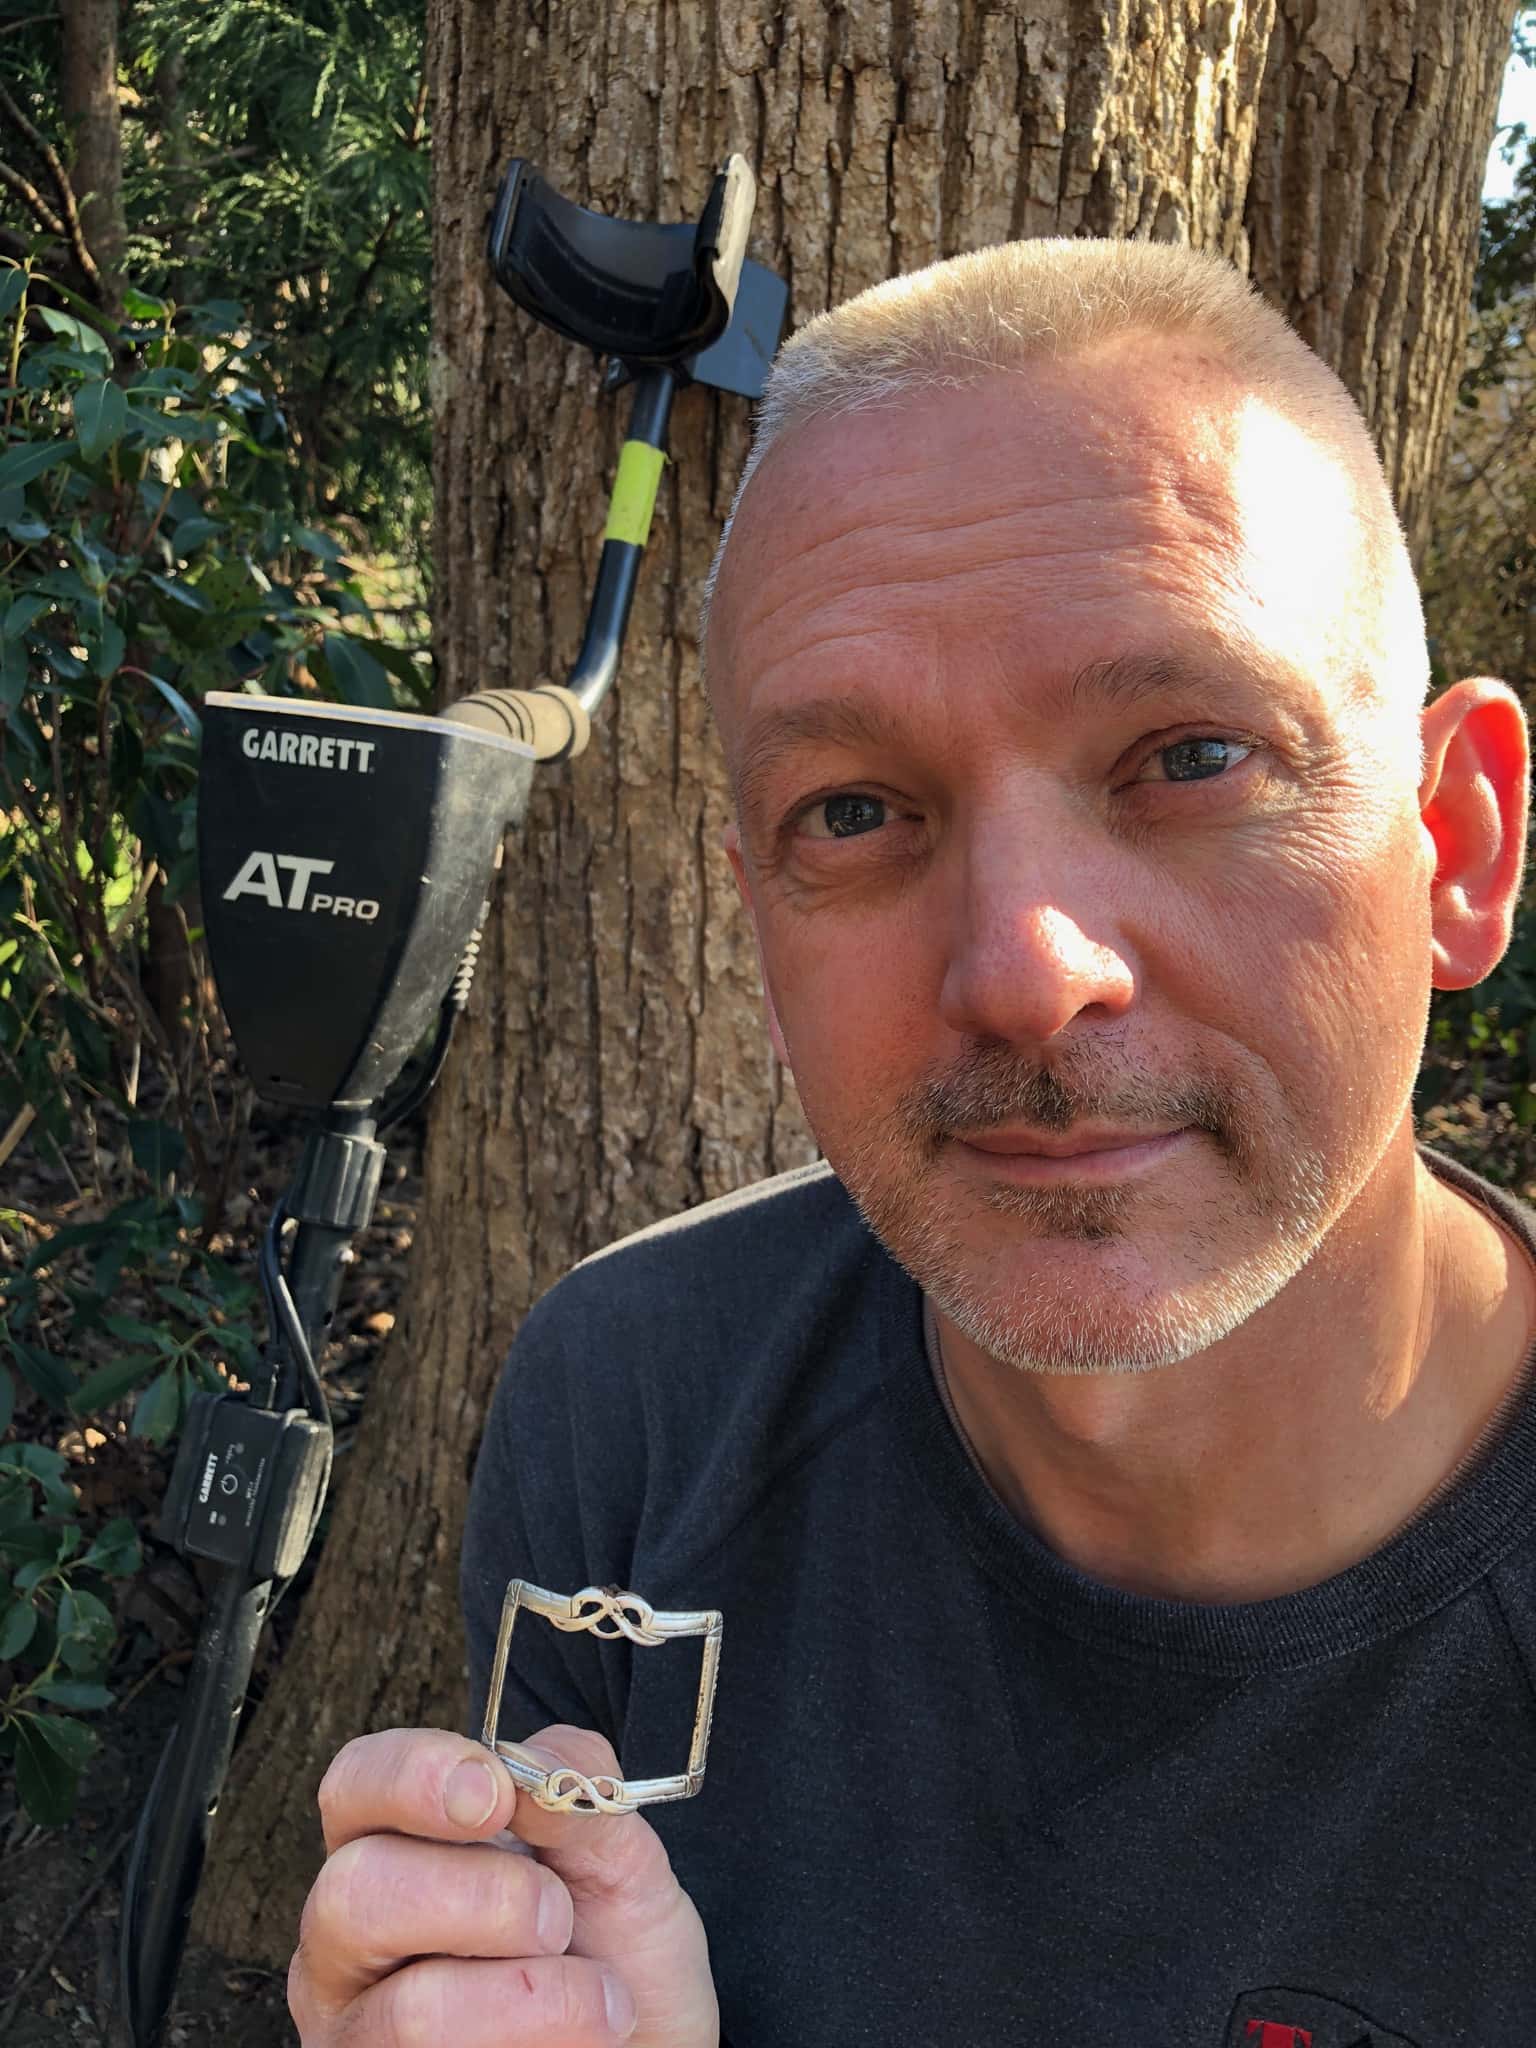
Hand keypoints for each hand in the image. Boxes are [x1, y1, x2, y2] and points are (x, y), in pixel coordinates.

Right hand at [289, 1724, 718, 2045]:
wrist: (649, 2047)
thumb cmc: (614, 1945)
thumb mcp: (617, 1847)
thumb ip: (574, 1787)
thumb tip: (524, 1778)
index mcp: (398, 1843)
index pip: (356, 1782)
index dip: (413, 1775)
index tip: (496, 1796)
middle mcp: (354, 1933)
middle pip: (355, 1889)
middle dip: (483, 1896)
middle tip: (558, 1918)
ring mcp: (361, 2026)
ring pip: (410, 2008)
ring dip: (531, 1995)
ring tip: (599, 1997)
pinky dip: (534, 2044)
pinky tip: (574, 2039)